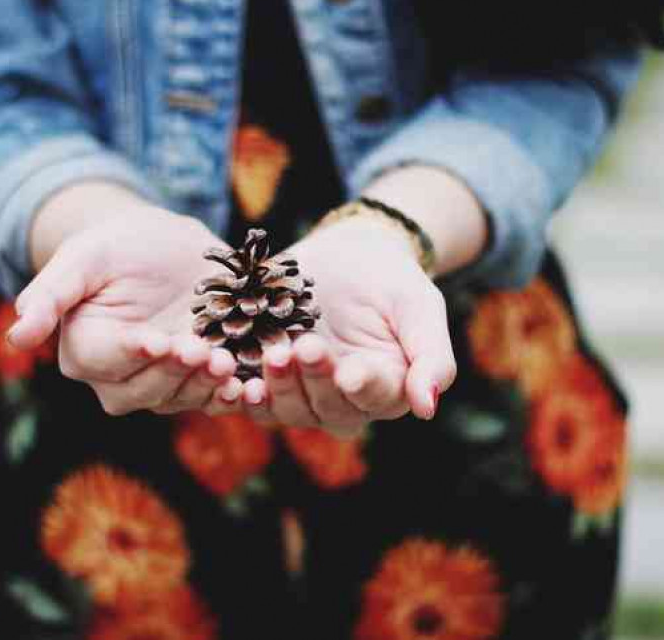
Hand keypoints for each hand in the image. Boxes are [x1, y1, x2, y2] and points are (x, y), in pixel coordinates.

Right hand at [7, 185, 242, 415]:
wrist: (167, 245)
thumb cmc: (118, 245)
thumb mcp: (85, 256)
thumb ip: (51, 294)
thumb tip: (16, 335)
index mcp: (84, 347)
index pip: (102, 361)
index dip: (131, 354)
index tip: (158, 341)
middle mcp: (117, 376)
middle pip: (141, 390)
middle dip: (174, 372)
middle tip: (204, 350)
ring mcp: (160, 382)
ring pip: (178, 398)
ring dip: (205, 385)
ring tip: (229, 362)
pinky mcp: (196, 381)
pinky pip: (211, 399)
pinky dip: (230, 397)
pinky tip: (250, 388)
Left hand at [242, 217, 456, 435]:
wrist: (347, 253)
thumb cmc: (393, 281)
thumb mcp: (420, 307)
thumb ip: (432, 356)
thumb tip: (427, 407)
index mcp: (386, 390)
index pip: (376, 399)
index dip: (362, 388)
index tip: (351, 373)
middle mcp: (342, 401)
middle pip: (328, 409)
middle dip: (316, 380)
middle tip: (306, 346)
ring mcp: (301, 392)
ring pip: (287, 409)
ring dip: (277, 388)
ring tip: (274, 355)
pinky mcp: (264, 376)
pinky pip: (249, 396)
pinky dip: (238, 389)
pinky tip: (231, 369)